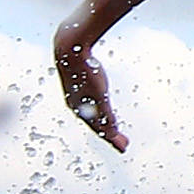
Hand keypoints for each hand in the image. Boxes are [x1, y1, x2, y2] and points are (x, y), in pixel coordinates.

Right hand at [52, 34, 127, 151]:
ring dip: (104, 121)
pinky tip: (101, 103)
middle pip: (96, 123)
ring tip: (112, 125)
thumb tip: (112, 132)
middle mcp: (76, 103)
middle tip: (122, 141)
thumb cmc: (84, 70)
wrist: (70, 46)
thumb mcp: (99, 96)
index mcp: (80, 109)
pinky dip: (98, 108)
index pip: (99, 129)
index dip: (112, 139)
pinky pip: (90, 100)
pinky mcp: (79, 81)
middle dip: (110, 133)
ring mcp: (76, 92)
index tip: (124, 147)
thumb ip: (106, 115)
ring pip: (92, 112)